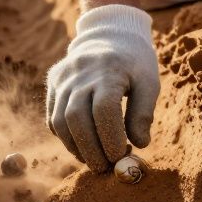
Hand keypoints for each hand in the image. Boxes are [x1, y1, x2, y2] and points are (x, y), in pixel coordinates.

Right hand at [46, 4, 159, 171]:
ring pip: (59, 121)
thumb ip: (144, 113)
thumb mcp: (149, 82)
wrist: (109, 34)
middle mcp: (80, 73)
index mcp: (108, 70)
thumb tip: (139, 144)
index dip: (111, 138)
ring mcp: (63, 78)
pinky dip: (65, 137)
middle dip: (91, 149)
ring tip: (94, 160)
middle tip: (105, 167)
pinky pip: (52, 117)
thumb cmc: (134, 63)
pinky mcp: (53, 83)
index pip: (104, 110)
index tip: (122, 155)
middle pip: (77, 118)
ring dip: (75, 148)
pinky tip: (82, 146)